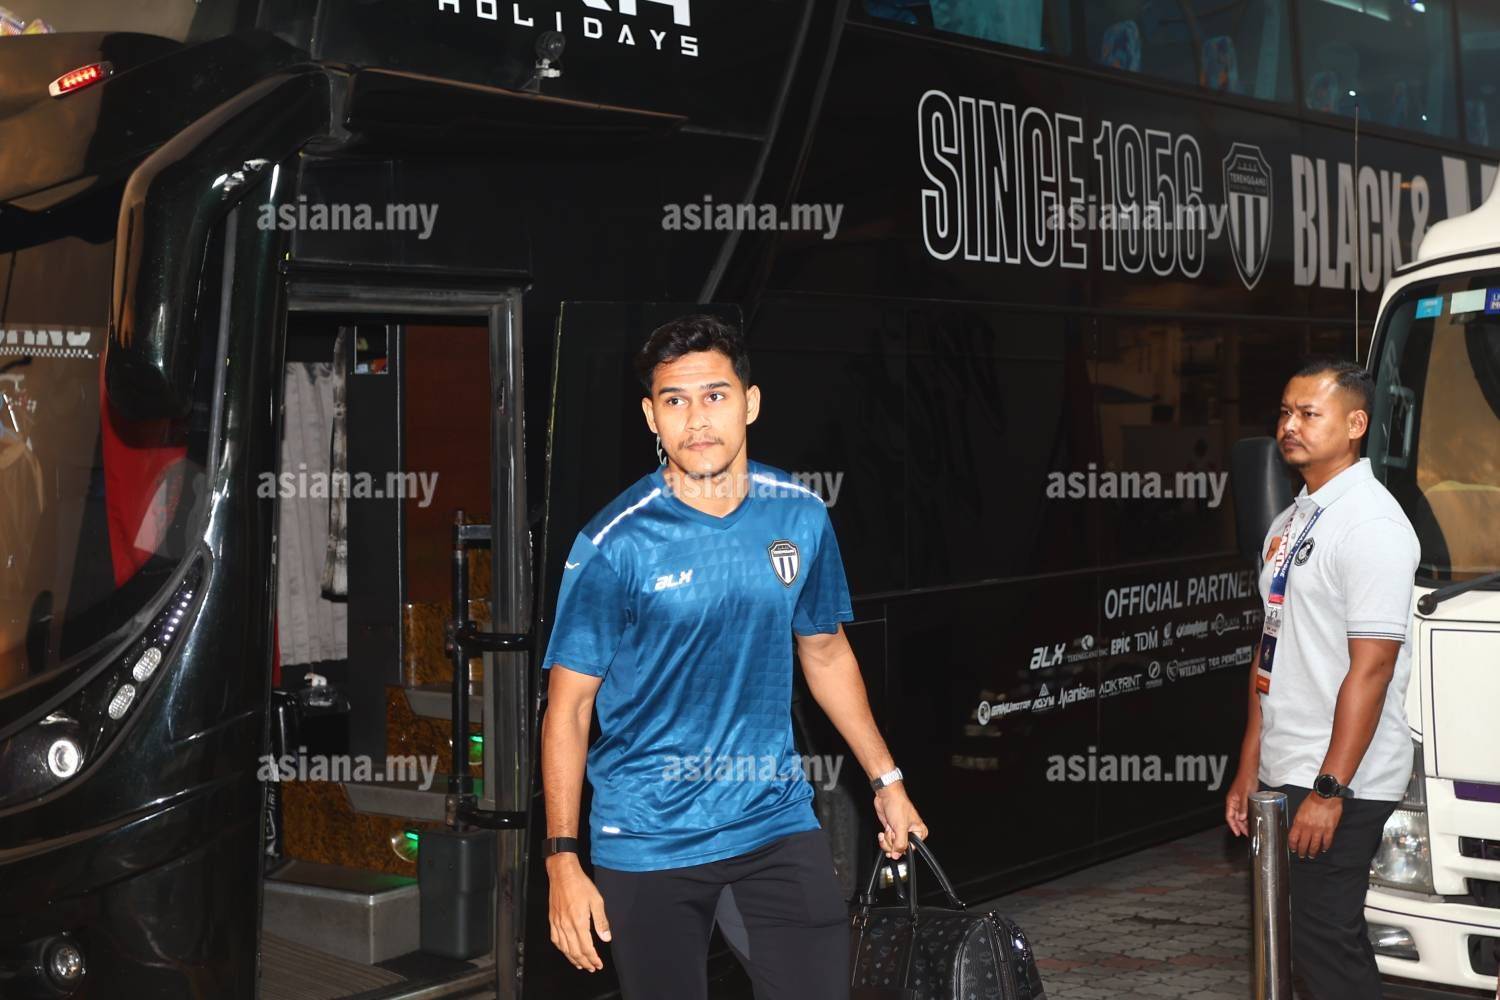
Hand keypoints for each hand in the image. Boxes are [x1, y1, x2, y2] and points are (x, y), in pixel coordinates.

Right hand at [546, 854, 610, 971]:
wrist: (563, 874)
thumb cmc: (581, 885)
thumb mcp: (597, 901)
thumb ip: (601, 922)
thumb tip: (606, 938)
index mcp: (579, 922)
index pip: (586, 948)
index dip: (593, 959)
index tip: (599, 964)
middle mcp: (566, 926)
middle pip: (575, 951)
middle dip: (584, 962)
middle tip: (592, 968)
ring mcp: (557, 924)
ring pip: (564, 948)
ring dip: (573, 959)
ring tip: (580, 965)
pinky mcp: (552, 920)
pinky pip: (555, 940)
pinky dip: (561, 949)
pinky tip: (566, 951)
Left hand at [873, 783, 927, 858]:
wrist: (886, 795)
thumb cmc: (898, 805)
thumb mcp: (901, 827)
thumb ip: (900, 844)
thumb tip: (897, 855)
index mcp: (919, 832)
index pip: (911, 849)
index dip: (901, 848)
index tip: (896, 842)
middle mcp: (910, 833)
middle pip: (900, 849)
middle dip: (892, 842)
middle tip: (892, 832)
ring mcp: (900, 832)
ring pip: (892, 847)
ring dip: (887, 838)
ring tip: (889, 828)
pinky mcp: (891, 831)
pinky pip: (886, 842)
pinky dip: (883, 838)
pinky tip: (884, 831)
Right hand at [1224, 768, 1256, 836]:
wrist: (1250, 772)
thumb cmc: (1245, 780)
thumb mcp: (1245, 794)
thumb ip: (1243, 806)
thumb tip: (1242, 817)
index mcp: (1231, 801)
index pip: (1229, 817)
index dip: (1233, 826)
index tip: (1237, 833)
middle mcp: (1234, 802)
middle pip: (1235, 818)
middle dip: (1240, 826)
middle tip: (1247, 833)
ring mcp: (1240, 801)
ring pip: (1241, 815)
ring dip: (1245, 822)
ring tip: (1251, 828)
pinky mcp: (1245, 800)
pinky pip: (1245, 811)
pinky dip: (1248, 816)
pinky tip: (1253, 819)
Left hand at [1287, 794, 1342, 858]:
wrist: (1326, 796)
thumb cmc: (1313, 800)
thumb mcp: (1300, 810)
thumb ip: (1298, 821)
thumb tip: (1296, 829)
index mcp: (1299, 822)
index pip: (1293, 838)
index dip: (1292, 845)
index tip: (1292, 849)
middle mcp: (1308, 827)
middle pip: (1303, 844)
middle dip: (1302, 851)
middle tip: (1302, 855)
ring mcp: (1319, 829)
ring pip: (1315, 845)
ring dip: (1313, 852)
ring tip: (1312, 855)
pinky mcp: (1329, 829)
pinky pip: (1327, 841)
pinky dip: (1325, 846)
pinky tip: (1324, 849)